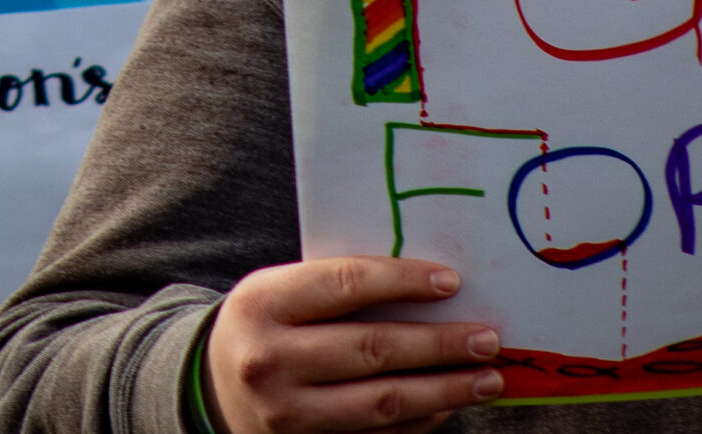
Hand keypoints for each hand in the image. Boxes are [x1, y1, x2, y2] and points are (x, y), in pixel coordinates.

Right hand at [205, 256, 501, 433]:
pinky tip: (448, 404)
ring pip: (381, 403)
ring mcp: (288, 415)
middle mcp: (270, 361)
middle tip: (487, 337)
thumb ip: (338, 286)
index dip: (403, 282)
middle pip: (372, 350)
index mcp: (263, 304)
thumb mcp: (281, 290)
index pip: (345, 284)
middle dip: (439, 345)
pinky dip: (420, 421)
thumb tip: (431, 287)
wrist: (214, 388)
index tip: (452, 282)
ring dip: (444, 391)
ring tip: (487, 377)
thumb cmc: (266, 324)